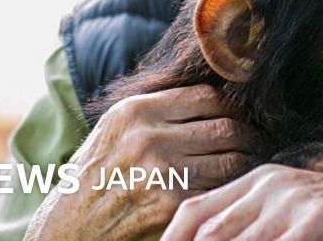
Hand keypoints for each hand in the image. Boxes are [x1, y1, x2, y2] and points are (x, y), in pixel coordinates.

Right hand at [25, 85, 254, 240]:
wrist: (67, 228)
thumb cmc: (95, 178)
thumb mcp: (115, 131)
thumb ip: (155, 112)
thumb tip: (212, 98)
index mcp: (135, 111)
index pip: (206, 96)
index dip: (228, 108)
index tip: (236, 117)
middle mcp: (148, 136)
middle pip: (225, 126)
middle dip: (246, 136)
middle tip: (255, 142)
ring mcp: (161, 172)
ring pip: (231, 159)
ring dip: (244, 163)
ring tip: (247, 164)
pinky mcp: (172, 204)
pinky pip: (219, 189)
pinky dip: (230, 190)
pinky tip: (230, 190)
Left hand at [162, 163, 322, 240]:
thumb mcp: (297, 224)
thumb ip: (260, 229)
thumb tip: (210, 239)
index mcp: (257, 182)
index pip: (194, 211)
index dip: (171, 240)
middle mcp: (269, 183)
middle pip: (206, 228)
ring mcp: (294, 196)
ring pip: (237, 240)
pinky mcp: (320, 214)